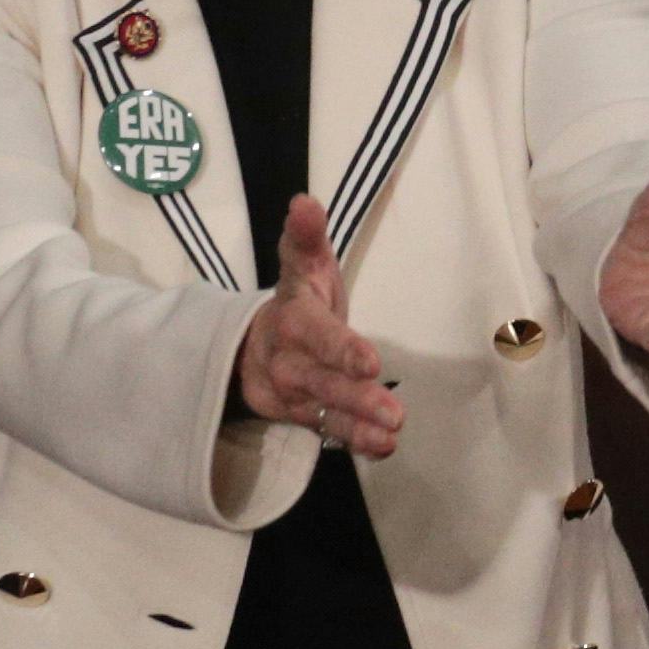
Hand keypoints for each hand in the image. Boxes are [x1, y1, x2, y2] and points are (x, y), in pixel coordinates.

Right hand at [231, 195, 401, 455]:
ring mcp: (290, 393)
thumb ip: (306, 237)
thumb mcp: (303, 265)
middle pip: (321, 381)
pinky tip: (384, 447)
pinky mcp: (297, 415)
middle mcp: (287, 360)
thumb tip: (304, 201)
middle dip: (356, 397)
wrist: (254, 343)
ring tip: (392, 433)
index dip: (341, 350)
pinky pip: (326, 429)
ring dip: (358, 425)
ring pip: (324, 410)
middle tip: (394, 412)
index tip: (371, 362)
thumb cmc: (298, 300)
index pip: (317, 335)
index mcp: (293, 319)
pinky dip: (353, 440)